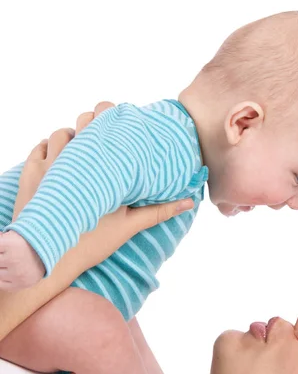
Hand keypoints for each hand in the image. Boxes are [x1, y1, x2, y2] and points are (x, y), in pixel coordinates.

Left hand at [0, 102, 193, 299]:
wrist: (47, 258)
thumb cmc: (91, 243)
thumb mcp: (129, 226)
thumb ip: (160, 211)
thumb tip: (189, 202)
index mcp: (100, 167)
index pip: (106, 125)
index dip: (112, 115)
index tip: (119, 119)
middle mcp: (74, 159)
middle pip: (83, 122)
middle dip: (93, 123)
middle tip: (101, 134)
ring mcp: (50, 165)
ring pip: (61, 133)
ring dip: (72, 135)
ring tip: (81, 148)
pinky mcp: (31, 174)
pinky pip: (40, 147)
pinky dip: (49, 148)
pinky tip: (59, 158)